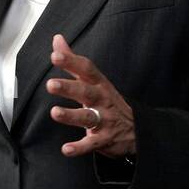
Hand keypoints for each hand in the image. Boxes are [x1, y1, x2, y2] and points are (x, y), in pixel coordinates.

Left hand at [46, 34, 136, 158]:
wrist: (137, 130)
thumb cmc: (107, 100)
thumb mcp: (93, 79)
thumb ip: (73, 61)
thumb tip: (57, 39)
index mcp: (98, 84)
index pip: (86, 69)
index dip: (71, 61)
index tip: (56, 54)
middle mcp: (102, 100)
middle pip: (86, 92)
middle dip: (69, 88)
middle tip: (50, 84)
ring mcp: (105, 120)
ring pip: (88, 117)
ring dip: (71, 116)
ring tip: (54, 113)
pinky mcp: (104, 139)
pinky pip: (91, 144)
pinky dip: (79, 147)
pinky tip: (66, 149)